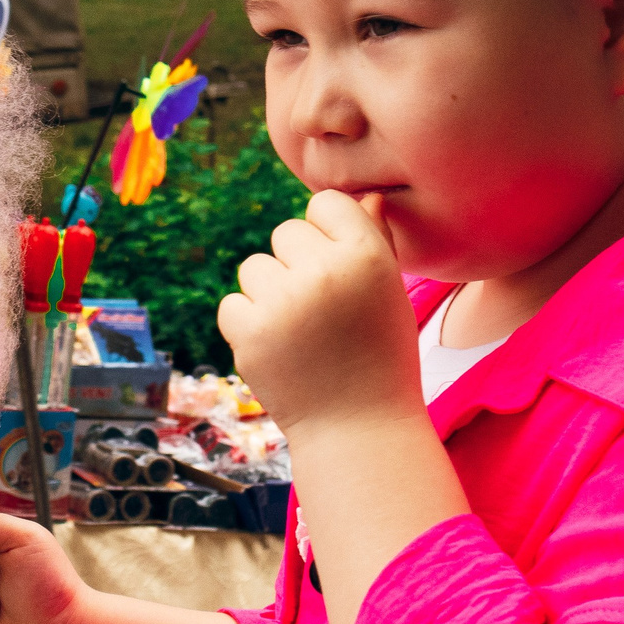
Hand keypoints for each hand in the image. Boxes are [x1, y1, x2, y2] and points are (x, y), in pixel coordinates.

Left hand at [217, 189, 421, 435]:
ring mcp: (284, 303)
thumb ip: (375, 239)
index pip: (325, 204)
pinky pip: (233, 304)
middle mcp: (325, 272)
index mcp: (367, 256)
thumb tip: (367, 196)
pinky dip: (248, 325)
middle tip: (322, 310)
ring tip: (302, 331)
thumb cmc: (381, 356)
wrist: (358, 427)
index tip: (339, 268)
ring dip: (269, 293)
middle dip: (296, 264)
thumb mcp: (390, 293)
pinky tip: (280, 349)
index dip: (328, 234)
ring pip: (254, 267)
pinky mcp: (249, 332)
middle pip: (285, 232)